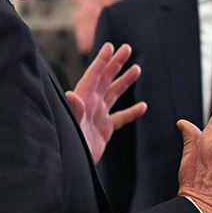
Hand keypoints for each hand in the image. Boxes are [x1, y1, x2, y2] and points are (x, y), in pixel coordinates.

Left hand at [66, 42, 146, 163]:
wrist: (71, 167)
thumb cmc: (68, 145)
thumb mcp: (71, 127)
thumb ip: (73, 111)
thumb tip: (71, 95)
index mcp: (83, 100)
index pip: (94, 75)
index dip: (102, 60)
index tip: (110, 46)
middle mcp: (91, 105)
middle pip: (106, 79)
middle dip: (116, 64)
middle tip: (127, 48)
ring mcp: (98, 116)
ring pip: (114, 94)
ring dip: (125, 81)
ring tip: (137, 69)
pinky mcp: (104, 130)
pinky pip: (120, 118)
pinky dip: (131, 112)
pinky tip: (143, 106)